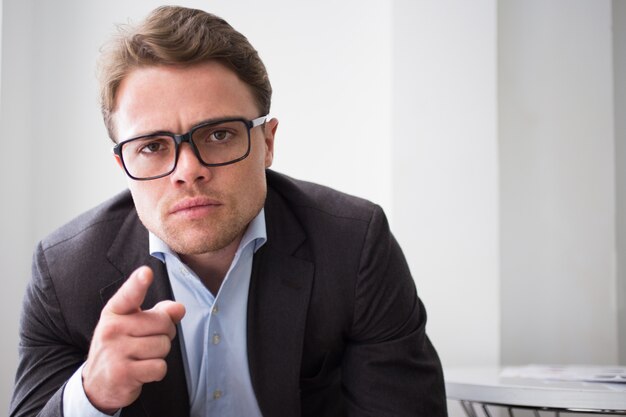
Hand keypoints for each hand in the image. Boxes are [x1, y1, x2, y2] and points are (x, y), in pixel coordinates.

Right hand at [82, 266, 185, 413]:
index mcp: (115, 311)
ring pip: (163, 345)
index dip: (139, 283)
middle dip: (165, 334)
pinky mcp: (122, 373)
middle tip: (148, 342)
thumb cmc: (120, 348)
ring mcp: (115, 351)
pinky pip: (159, 367)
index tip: (146, 272)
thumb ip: (158, 313)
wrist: (97, 384)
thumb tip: (179, 308)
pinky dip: (156, 371)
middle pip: (163, 323)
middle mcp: (112, 328)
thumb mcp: (134, 325)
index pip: (129, 295)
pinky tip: (141, 371)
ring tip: (142, 357)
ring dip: (160, 354)